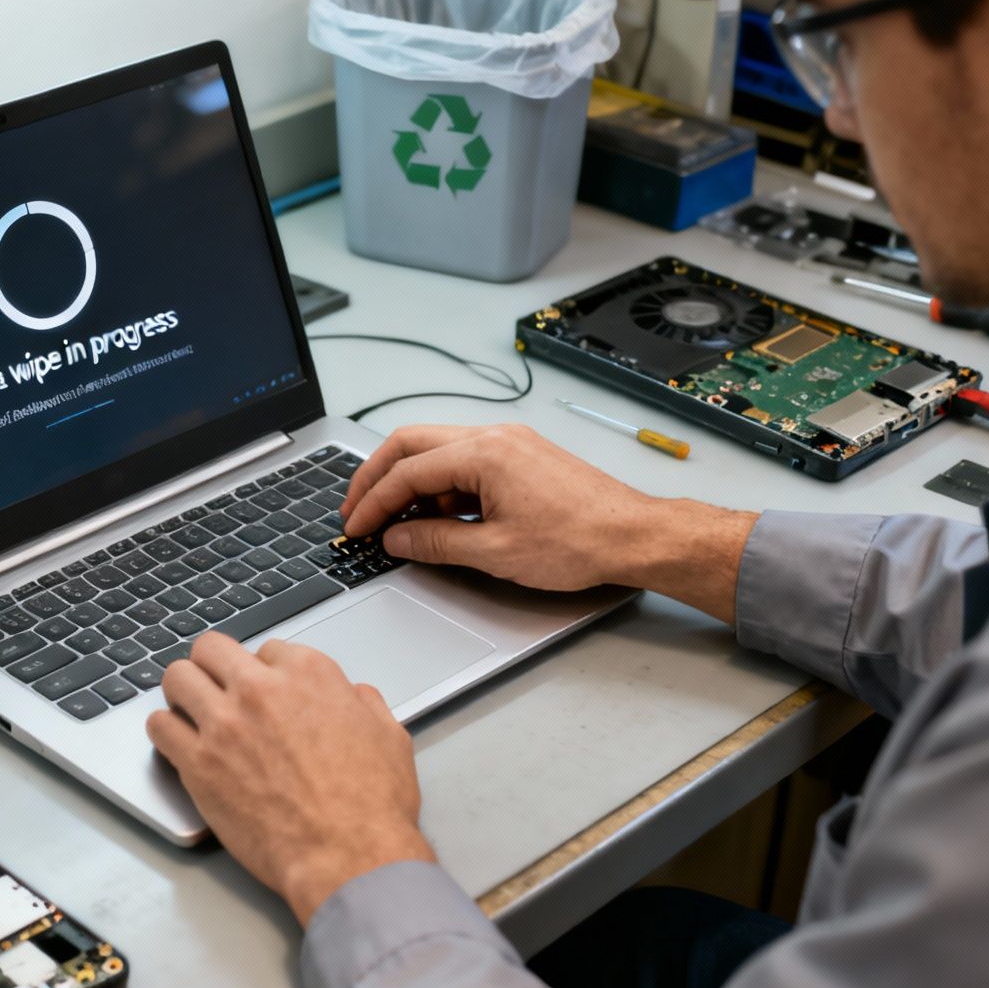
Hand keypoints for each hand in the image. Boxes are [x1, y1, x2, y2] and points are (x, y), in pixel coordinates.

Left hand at [147, 632, 436, 925]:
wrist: (347, 855)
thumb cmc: (371, 805)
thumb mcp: (389, 738)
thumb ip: (366, 706)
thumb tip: (357, 697)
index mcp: (309, 673)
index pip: (268, 649)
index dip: (265, 672)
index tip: (264, 692)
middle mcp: (261, 689)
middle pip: (211, 649)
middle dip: (213, 666)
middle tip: (215, 688)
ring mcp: (224, 723)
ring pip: (178, 678)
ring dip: (183, 691)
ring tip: (188, 710)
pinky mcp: (197, 762)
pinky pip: (159, 726)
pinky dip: (166, 730)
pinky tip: (177, 742)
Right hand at [340, 423, 757, 621]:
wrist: (633, 536)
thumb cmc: (578, 541)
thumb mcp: (495, 552)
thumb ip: (436, 543)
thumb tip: (397, 539)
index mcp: (483, 452)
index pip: (407, 471)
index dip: (373, 502)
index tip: (355, 527)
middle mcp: (493, 435)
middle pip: (412, 444)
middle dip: (378, 478)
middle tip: (357, 512)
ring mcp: (509, 442)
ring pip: (438, 451)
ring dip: (410, 483)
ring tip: (397, 524)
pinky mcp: (521, 456)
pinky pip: (465, 461)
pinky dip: (441, 486)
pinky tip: (438, 518)